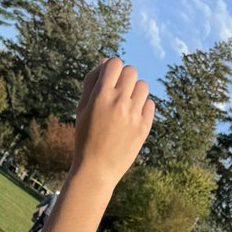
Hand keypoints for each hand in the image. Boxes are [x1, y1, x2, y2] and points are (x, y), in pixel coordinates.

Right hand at [72, 58, 154, 183]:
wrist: (96, 170)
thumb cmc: (86, 137)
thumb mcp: (82, 108)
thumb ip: (91, 82)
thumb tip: (106, 61)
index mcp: (101, 95)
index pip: (115, 63)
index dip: (112, 69)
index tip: (109, 80)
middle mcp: (119, 102)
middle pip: (131, 71)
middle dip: (124, 78)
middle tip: (118, 93)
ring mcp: (133, 115)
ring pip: (143, 86)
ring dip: (135, 91)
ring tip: (126, 105)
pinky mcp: (144, 127)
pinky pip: (150, 104)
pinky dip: (143, 107)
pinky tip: (132, 117)